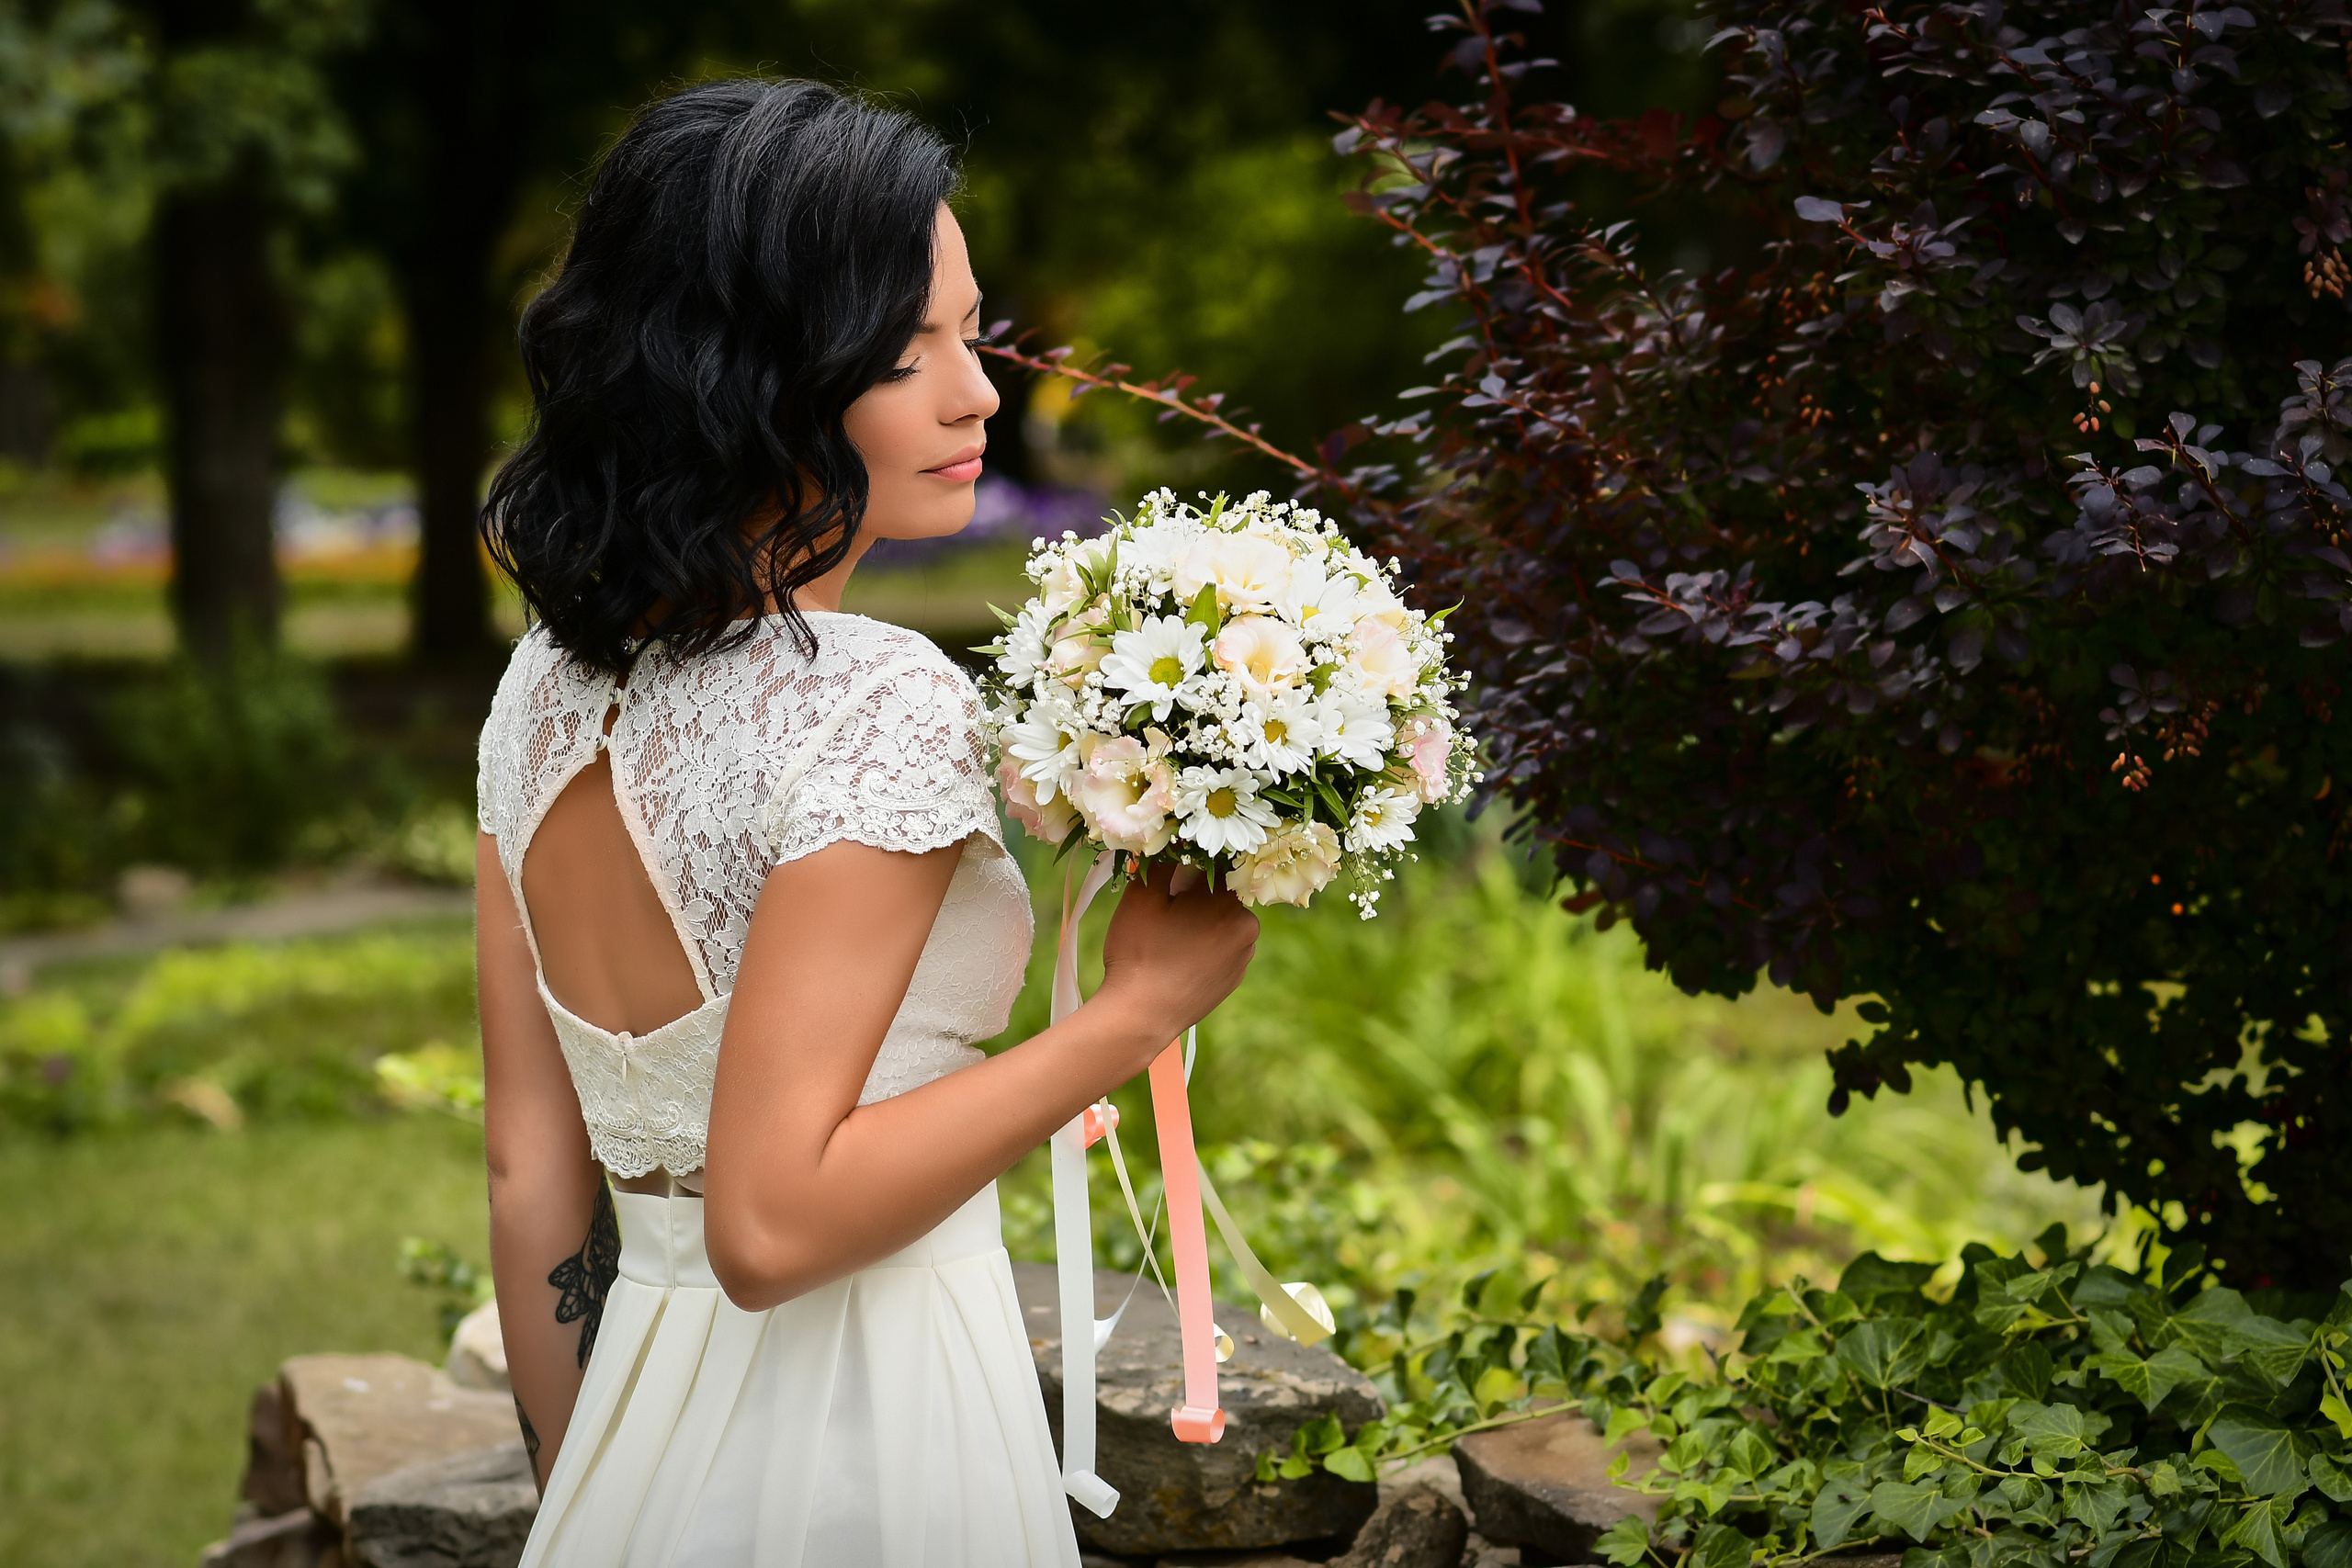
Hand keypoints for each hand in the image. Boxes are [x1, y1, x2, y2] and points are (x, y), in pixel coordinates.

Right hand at [1095, 862, 1259, 1059]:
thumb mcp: (1142, 897)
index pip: (1214, 867)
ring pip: (1220, 922)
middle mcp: (1247, 927)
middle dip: (1194, 896)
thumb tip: (1176, 840)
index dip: (1187, 868)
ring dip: (1200, 921)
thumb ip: (1163, 862)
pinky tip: (1178, 958)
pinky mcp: (1234, 980)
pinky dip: (1204, 947)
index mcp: (1229, 902)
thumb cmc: (1139, 952)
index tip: (1168, 880)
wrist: (1142, 1016)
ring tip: (1168, 939)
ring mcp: (1243, 957)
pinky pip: (1221, 949)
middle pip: (1219, 894)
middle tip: (1162, 912)